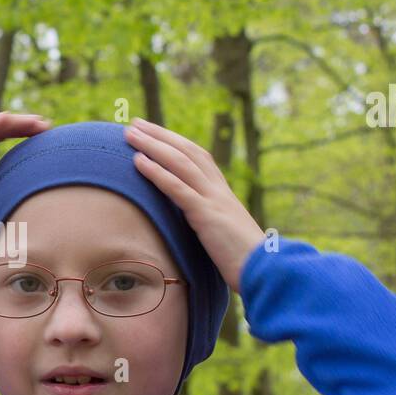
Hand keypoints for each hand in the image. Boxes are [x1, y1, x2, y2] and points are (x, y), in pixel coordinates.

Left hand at [125, 117, 265, 292]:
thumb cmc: (244, 259)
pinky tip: (138, 161)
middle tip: (133, 124)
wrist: (266, 270)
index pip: (196, 156)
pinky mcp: (207, 216)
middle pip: (186, 152)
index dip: (173, 141)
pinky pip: (178, 189)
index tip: (152, 131)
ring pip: (180, 163)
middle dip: (158, 135)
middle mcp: (218, 189)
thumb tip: (190, 222)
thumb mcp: (222, 233)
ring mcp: (213, 200)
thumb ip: (207, 221)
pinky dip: (157, 173)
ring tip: (129, 135)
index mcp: (222, 192)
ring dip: (152, 146)